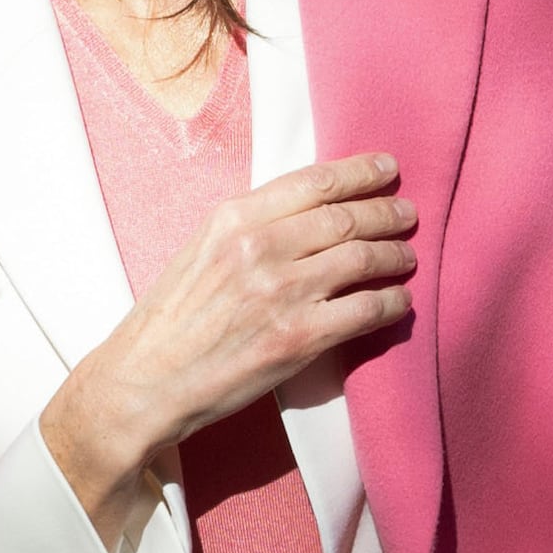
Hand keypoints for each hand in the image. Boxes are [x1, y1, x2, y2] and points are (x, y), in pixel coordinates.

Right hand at [38, 152, 412, 552]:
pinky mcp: (298, 338)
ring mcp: (281, 292)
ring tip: (406, 257)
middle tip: (407, 216)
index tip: (387, 170)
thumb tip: (308, 214)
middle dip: (387, 213)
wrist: (145, 382)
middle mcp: (260, 247)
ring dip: (395, 256)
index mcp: (233, 218)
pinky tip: (399, 302)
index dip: (361, 172)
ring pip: (363, 259)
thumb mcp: (200, 251)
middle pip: (346, 217)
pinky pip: (366, 310)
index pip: (314, 181)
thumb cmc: (170, 321)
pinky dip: (392, 303)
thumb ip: (249, 227)